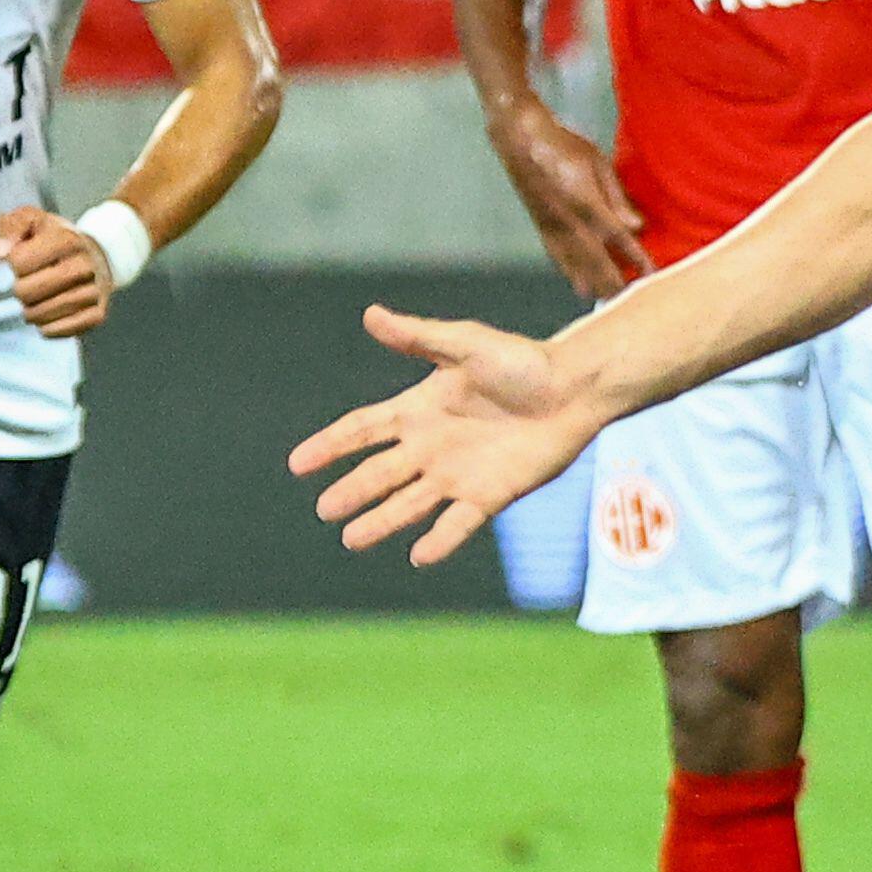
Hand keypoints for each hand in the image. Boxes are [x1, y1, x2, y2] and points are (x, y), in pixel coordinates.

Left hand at [0, 201, 114, 337]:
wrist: (95, 255)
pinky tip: (46, 317)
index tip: (19, 262)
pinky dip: (47, 328)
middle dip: (18, 291)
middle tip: (24, 286)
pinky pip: (61, 330)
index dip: (12, 265)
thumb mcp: (30, 220)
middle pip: (27, 292)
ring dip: (30, 312)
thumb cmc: (54, 239)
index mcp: (66, 240)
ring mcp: (93, 292)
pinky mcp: (97, 314)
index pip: (19, 263)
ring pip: (42, 315)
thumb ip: (10, 227)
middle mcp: (83, 266)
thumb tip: (0, 254)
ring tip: (33, 302)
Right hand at [289, 303, 608, 565]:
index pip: (363, 430)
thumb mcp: (466, 344)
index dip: (331, 446)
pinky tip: (418, 556)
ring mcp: (458, 474)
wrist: (574, 389)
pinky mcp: (489, 495)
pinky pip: (457, 524)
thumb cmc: (522, 362)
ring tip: (352, 540)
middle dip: (351, 491)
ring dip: (381, 522)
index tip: (297, 464)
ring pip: (409, 504)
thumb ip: (419, 336)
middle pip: (380, 474)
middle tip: (324, 510)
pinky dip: (439, 540)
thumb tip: (371, 315)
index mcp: (419, 409)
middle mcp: (431, 446)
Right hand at [486, 95, 644, 297]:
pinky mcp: (540, 227)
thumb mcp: (597, 163)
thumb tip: (636, 226)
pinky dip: (570, 273)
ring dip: (593, 284)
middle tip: (631, 300)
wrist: (521, 140)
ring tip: (607, 301)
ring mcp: (551, 227)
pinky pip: (557, 257)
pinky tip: (578, 284)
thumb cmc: (562, 145)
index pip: (617, 238)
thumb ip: (616, 197)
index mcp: (585, 202)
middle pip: (596, 261)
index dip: (636, 258)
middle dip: (614, 282)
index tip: (652, 274)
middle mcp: (567, 221)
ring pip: (574, 265)